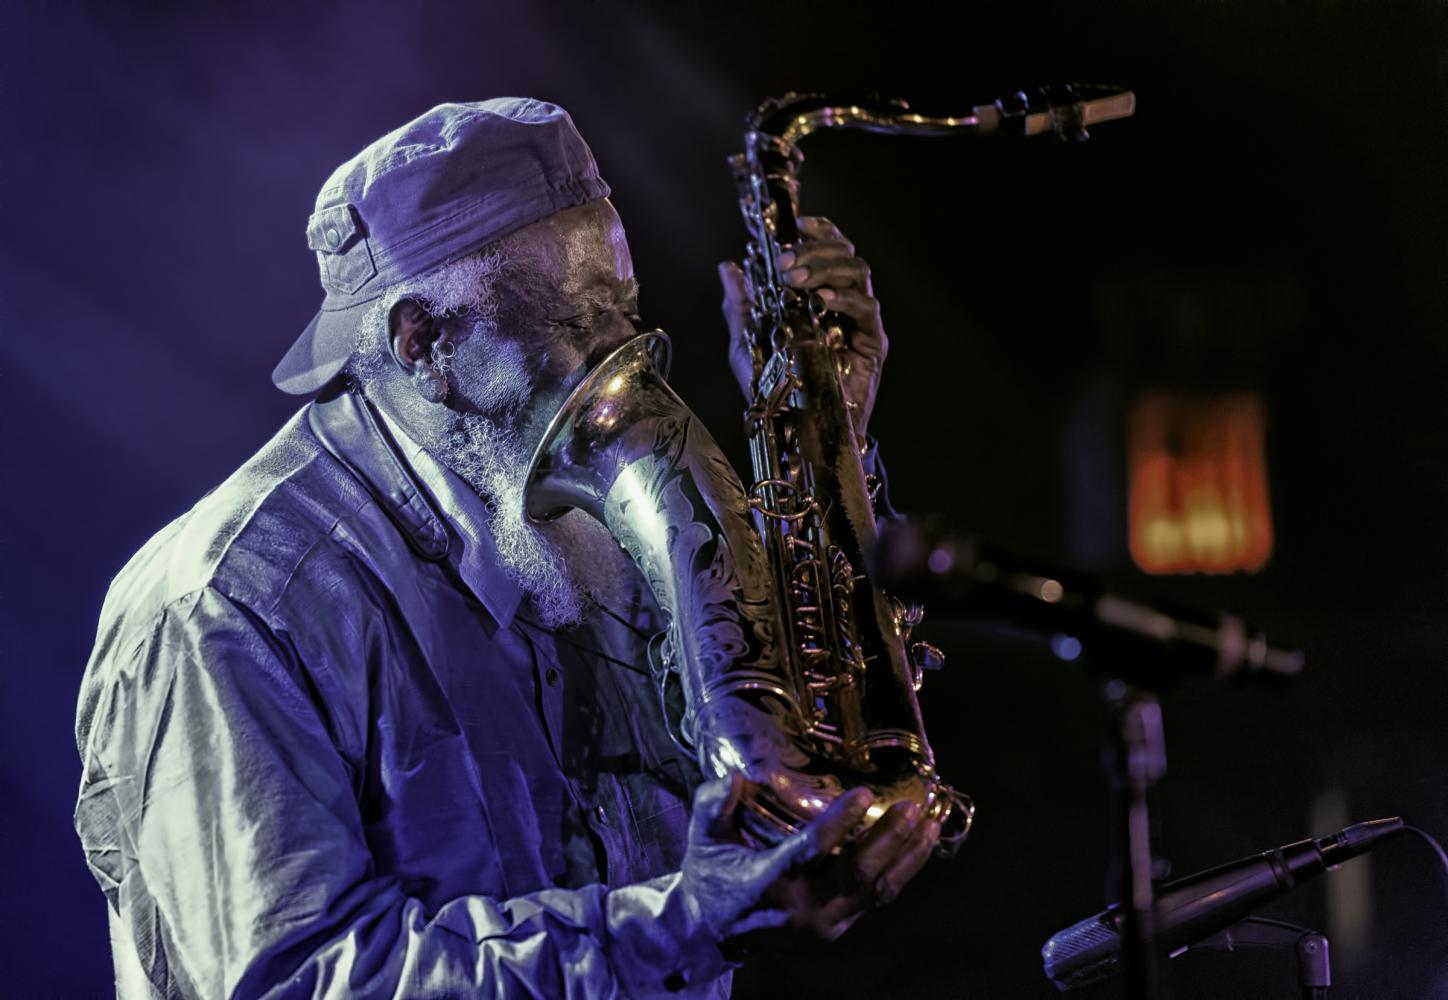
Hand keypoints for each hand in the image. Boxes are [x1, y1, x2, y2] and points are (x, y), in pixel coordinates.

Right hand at [679, 774, 938, 945]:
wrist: (709, 933)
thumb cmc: (710, 876)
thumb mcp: (702, 837)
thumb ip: (714, 804)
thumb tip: (734, 776)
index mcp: (769, 881)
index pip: (812, 849)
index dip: (841, 822)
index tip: (865, 794)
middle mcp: (802, 908)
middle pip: (857, 873)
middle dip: (889, 839)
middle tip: (912, 807)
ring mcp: (823, 924)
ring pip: (876, 891)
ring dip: (906, 857)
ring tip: (928, 824)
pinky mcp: (836, 929)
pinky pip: (875, 900)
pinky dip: (900, 873)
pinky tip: (917, 848)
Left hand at [719, 216, 888, 441]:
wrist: (797, 432)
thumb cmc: (776, 389)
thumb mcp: (748, 342)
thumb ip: (741, 304)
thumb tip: (728, 267)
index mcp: (818, 295)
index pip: (828, 250)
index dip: (816, 232)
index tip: (795, 225)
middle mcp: (842, 302)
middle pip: (844, 254)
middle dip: (814, 250)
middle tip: (786, 263)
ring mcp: (859, 322)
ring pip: (858, 272)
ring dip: (826, 268)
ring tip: (798, 280)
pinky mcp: (872, 343)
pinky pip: (866, 308)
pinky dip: (844, 298)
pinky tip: (820, 301)